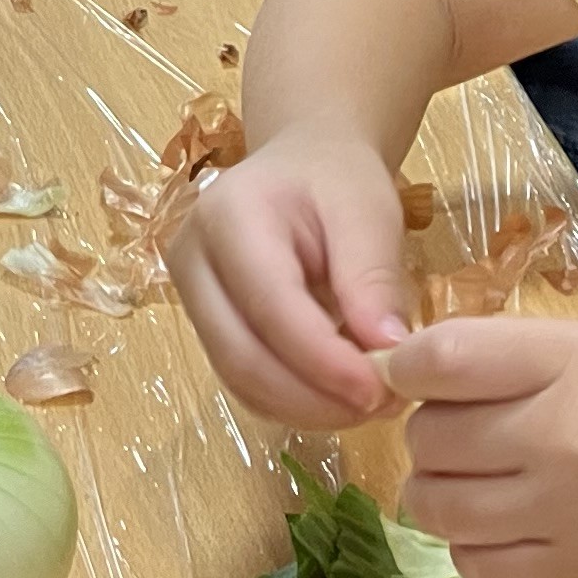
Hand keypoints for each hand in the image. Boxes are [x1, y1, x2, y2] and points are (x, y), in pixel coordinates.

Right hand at [169, 125, 418, 425]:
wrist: (301, 169)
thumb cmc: (335, 181)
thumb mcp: (367, 210)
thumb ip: (373, 277)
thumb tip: (388, 351)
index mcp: (228, 216)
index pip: (270, 305)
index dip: (324, 360)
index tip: (383, 392)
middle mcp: (191, 259)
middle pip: (241, 355)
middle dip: (314, 398)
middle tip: (385, 407)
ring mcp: (190, 297)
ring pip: (239, 380)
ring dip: (307, 408)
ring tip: (372, 404)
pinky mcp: (205, 327)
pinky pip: (244, 383)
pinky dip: (294, 403)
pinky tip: (341, 396)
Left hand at [377, 315, 577, 577]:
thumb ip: (524, 355)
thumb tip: (423, 365)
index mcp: (575, 366)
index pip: (439, 358)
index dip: (406, 367)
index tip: (413, 376)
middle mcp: (560, 439)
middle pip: (427, 436)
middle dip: (430, 433)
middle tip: (467, 434)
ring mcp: (563, 516)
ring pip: (434, 506)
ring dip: (439, 493)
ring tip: (476, 483)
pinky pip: (474, 567)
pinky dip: (472, 550)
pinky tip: (503, 532)